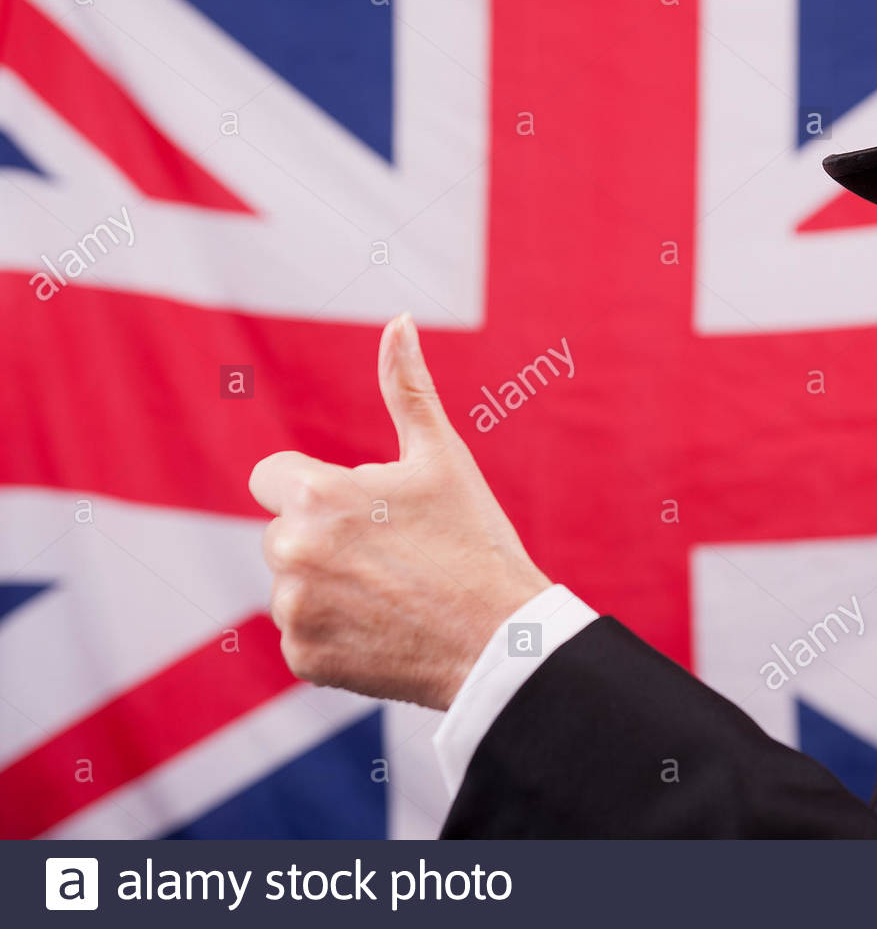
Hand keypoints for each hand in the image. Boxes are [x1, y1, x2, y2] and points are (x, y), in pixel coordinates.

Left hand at [248, 313, 552, 709]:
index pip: (272, 478)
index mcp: (318, 495)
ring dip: (328, 588)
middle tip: (393, 556)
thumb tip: (399, 320)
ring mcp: (294, 611)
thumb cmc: (475, 540)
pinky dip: (335, 635)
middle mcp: (292, 552)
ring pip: (293, 586)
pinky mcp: (302, 660)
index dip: (319, 489)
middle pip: (283, 534)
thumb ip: (406, 387)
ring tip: (393, 595)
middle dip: (325, 540)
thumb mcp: (442, 457)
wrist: (501, 640)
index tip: (362, 510)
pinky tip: (385, 630)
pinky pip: (303, 636)